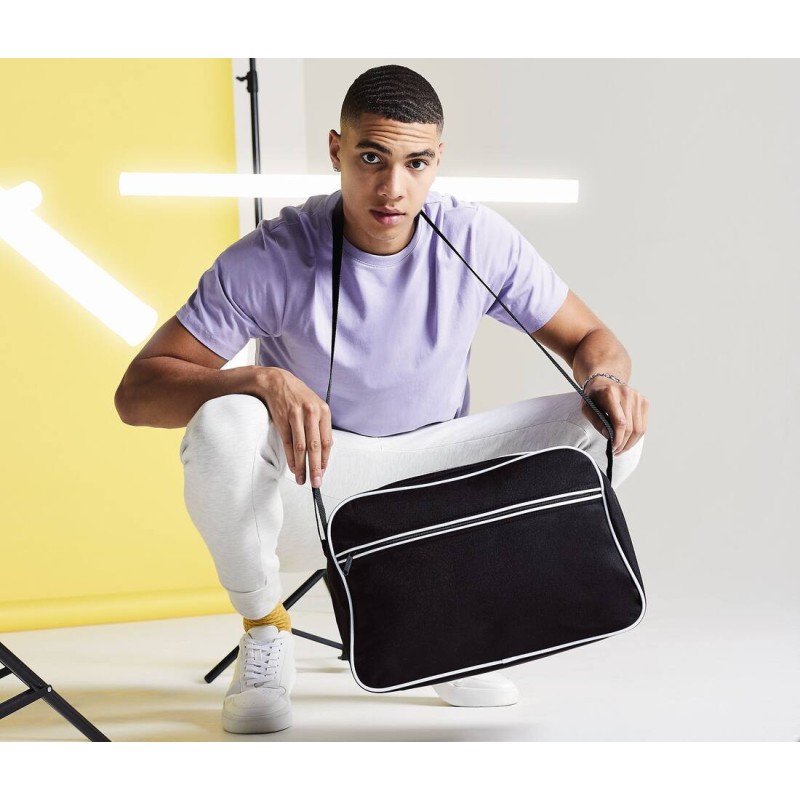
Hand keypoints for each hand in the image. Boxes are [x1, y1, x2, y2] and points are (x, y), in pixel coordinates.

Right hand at [257, 367, 332, 487]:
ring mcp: (296, 416)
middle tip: (316, 482)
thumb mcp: (315, 407)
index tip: (324, 472)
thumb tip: (323, 452)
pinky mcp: (283, 419)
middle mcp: (311, 413)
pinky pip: (288, 443)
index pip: (327, 441)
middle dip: (316, 467)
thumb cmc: (298, 397)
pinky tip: (293, 467)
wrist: (277, 382)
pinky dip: (291, 458)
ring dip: (301, 466)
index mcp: (323, 411)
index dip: (325, 459)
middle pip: (315, 446)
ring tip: (302, 479)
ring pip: (301, 447)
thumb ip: (320, 427)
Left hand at [580, 378, 648, 454]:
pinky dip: (636, 436)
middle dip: (623, 443)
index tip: (612, 448)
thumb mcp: (586, 408)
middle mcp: (626, 393)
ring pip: (640, 428)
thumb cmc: (593, 396)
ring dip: (631, 443)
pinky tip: (628, 440)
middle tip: (615, 451)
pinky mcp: (644, 401)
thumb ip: (596, 422)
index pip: (620, 422)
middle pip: (631, 427)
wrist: (604, 381)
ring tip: (621, 449)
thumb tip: (609, 437)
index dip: (618, 439)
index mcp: (610, 393)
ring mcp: (637, 396)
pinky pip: (643, 424)